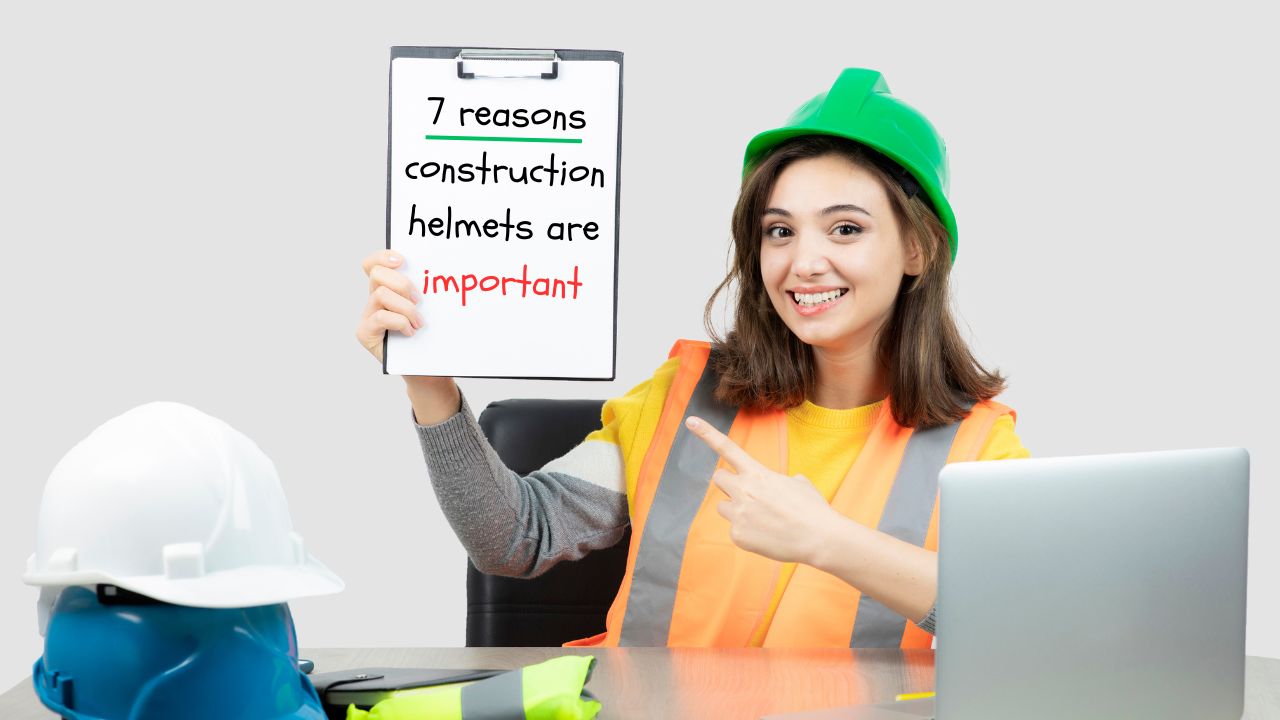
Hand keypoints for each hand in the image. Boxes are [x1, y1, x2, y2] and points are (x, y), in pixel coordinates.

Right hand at [356, 249, 423, 362]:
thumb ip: (424, 290)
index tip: (403, 260)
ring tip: (419, 322)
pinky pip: (380, 316)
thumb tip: (436, 272)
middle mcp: (374, 299)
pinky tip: (410, 332)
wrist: (425, 367)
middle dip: (403, 284)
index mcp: (387, 288)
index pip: (373, 263)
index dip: (383, 256)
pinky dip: (400, 322)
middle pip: (377, 274)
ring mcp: (367, 316)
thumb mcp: (429, 308)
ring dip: (406, 308)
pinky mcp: (365, 333)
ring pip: (381, 294)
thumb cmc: (429, 336)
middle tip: (420, 301)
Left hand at [684, 416, 839, 564]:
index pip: (727, 448)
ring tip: (761, 518)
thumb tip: (777, 487)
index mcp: (757, 473)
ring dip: (736, 508)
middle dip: (730, 484)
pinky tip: (766, 536)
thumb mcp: (798, 483)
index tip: (690, 421)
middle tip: (749, 494)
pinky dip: (747, 532)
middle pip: (719, 478)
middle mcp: (743, 490)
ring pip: (722, 506)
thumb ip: (778, 480)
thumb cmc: (812, 509)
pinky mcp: (738, 535)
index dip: (706, 433)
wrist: (819, 538)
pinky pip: (735, 529)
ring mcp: (738, 513)